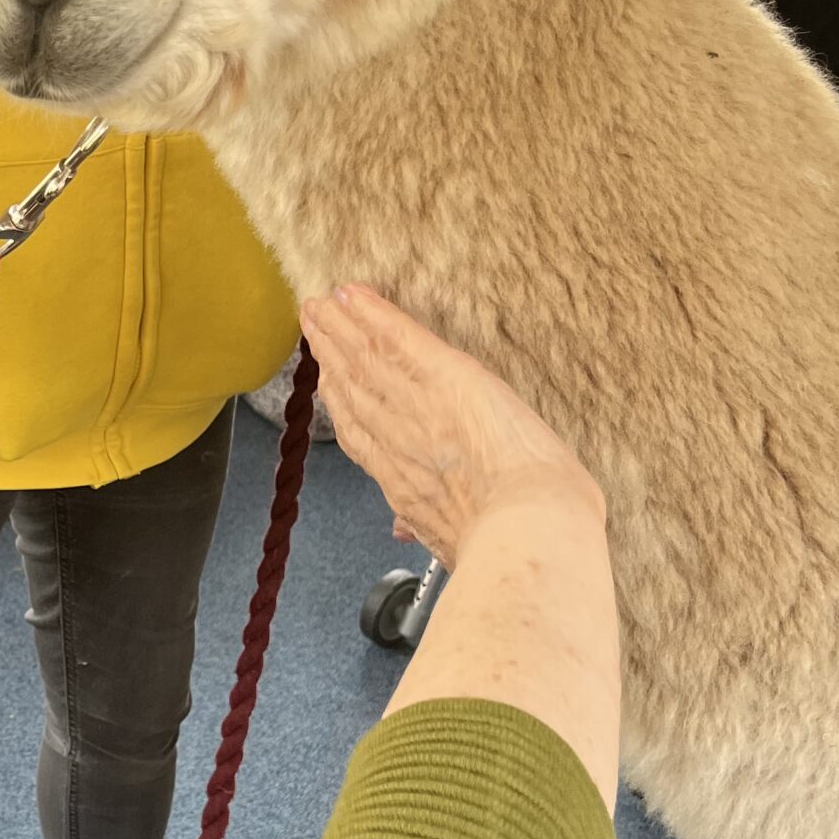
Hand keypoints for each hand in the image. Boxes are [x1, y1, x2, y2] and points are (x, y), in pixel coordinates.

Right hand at [298, 285, 598, 569]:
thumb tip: (401, 532)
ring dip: (341, 327)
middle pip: (354, 389)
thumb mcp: (453, 544)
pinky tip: (353, 293)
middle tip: (313, 325)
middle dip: (330, 355)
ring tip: (321, 302)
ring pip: (367, 359)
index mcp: (403, 482)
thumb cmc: (506, 545)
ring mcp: (417, 405)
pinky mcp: (444, 375)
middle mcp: (397, 440)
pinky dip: (373, 314)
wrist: (526, 528)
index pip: (362, 435)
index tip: (326, 379)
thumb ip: (425, 531)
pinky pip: (398, 338)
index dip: (340, 402)